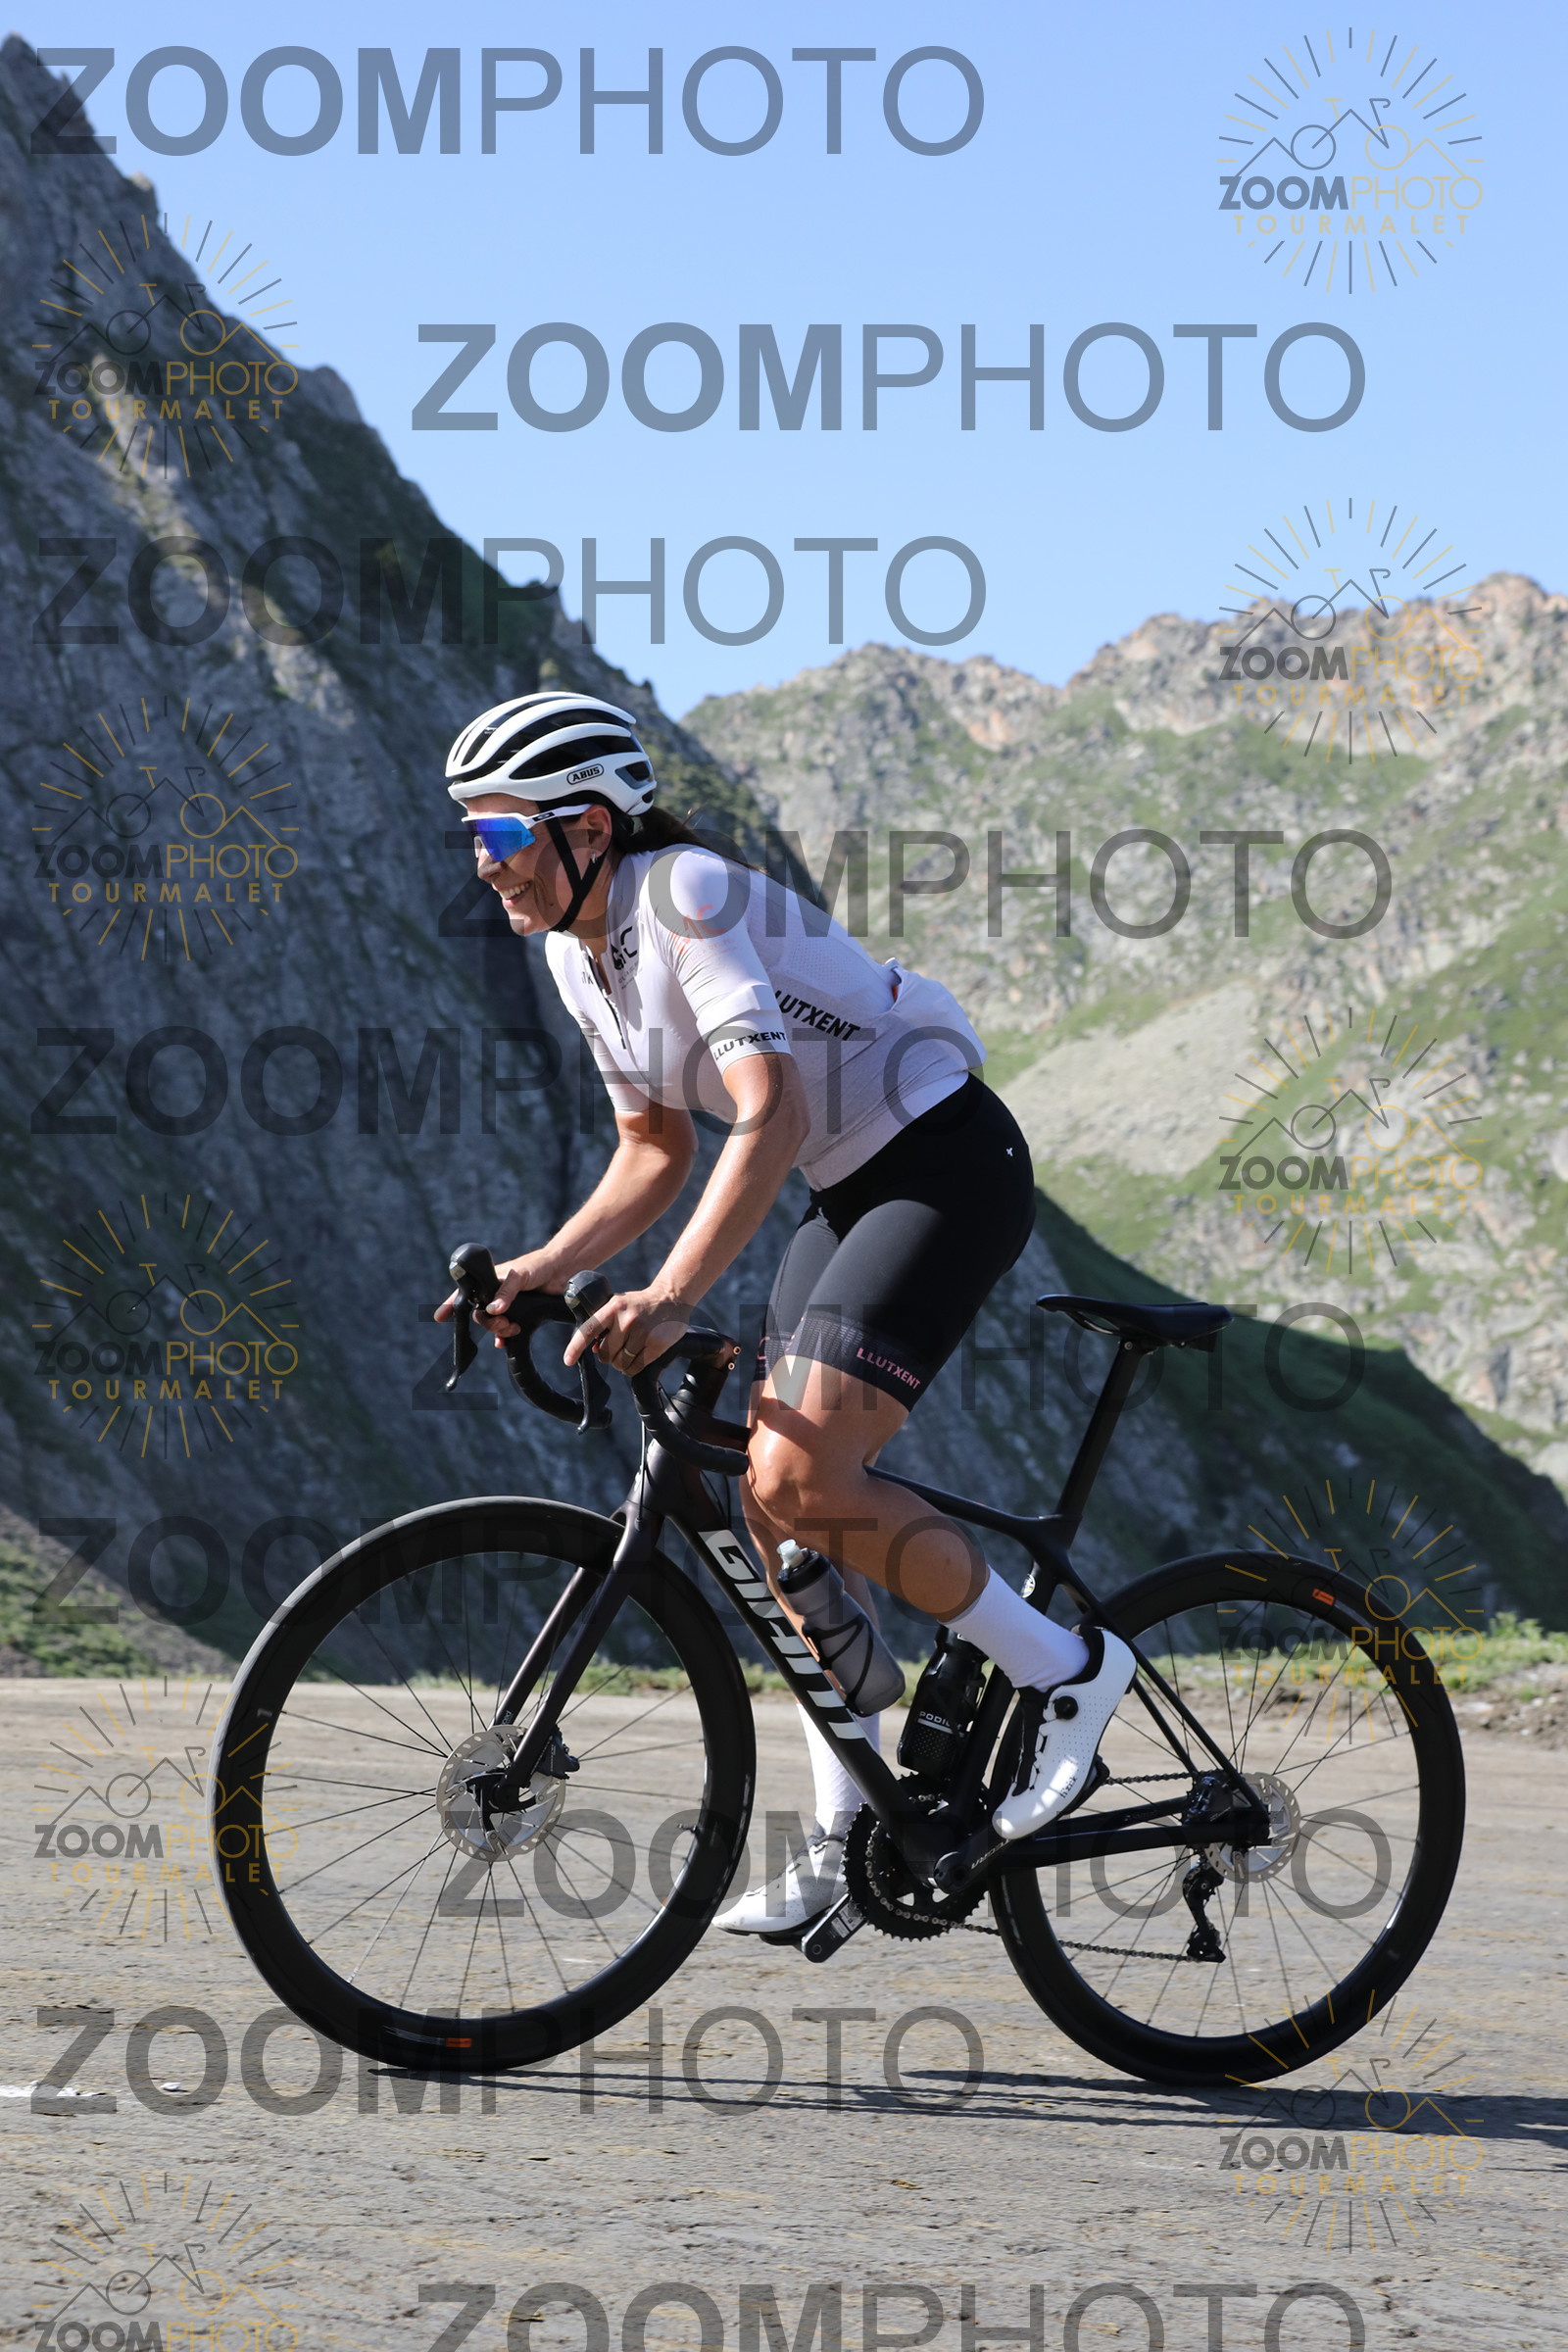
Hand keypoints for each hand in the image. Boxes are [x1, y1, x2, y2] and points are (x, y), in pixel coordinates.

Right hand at [433, 1254, 560, 1341]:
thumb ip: (505, 1292)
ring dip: (498, 1331)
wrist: (563, 1270)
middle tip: (503, 1324)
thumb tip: (493, 1310)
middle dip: (487, 1323)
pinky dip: (504, 1337)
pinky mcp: (521, 1313)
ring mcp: (507, 1304)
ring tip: (512, 1329)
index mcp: (489, 1280)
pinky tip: (505, 1342)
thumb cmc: (537, 1265)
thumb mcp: (518, 1276)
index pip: (465, 1292)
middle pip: (480, 1314)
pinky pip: (506, 1330)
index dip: (452, 1304)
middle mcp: (495, 1293)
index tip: (440, 1316)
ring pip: (493, 1323)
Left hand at [563, 1288, 691, 1375]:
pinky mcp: (656, 1345)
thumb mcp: (619, 1305)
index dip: (575, 1347)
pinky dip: (633, 1367)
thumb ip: (605, 1323)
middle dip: (609, 1355)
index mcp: (613, 1308)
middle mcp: (627, 1320)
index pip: (589, 1330)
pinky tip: (639, 1356)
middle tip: (619, 1347)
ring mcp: (642, 1333)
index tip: (568, 1360)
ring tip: (631, 1350)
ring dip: (622, 1363)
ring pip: (620, 1364)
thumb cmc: (641, 1304)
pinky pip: (636, 1368)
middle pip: (606, 1354)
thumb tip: (594, 1348)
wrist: (673, 1298)